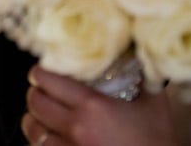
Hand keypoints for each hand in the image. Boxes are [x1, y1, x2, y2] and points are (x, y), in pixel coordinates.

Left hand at [22, 65, 178, 145]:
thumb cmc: (158, 142)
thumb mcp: (154, 105)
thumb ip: (141, 77)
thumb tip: (134, 54)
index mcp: (92, 106)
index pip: (48, 80)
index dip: (41, 72)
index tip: (43, 70)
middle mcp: (75, 128)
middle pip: (35, 103)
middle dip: (36, 92)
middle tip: (43, 90)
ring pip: (32, 129)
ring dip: (34, 119)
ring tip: (42, 115)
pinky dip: (42, 140)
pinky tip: (51, 137)